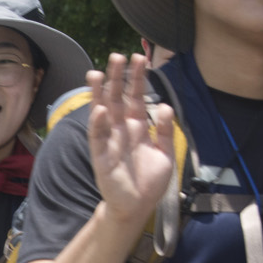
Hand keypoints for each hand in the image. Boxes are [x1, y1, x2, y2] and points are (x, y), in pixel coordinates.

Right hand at [85, 53, 177, 225]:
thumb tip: (166, 107)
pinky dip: (99, 123)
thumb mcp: (165, 153)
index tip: (139, 58)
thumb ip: (166, 130)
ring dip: (100, 93)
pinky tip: (101, 109)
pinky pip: (98, 137)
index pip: (137, 97)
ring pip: (103, 112)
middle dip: (117, 78)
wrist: (137, 206)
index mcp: (138, 127)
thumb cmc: (149, 180)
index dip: (138, 79)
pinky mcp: (101, 156)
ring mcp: (109, 140)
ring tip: (96, 73)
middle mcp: (122, 129)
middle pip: (117, 98)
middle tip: (117, 56)